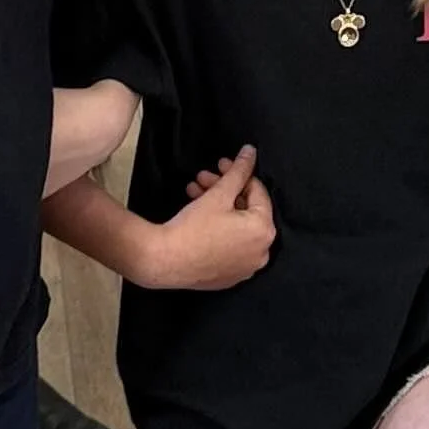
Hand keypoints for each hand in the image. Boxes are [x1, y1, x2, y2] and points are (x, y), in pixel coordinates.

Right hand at [156, 148, 275, 286]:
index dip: (238, 174)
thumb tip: (251, 152)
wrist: (165, 261)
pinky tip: (198, 213)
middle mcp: (261, 252)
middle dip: (224, 189)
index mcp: (264, 231)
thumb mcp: (219, 194)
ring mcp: (246, 267)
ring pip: (236, 226)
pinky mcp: (230, 276)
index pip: (258, 192)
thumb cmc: (194, 227)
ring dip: (217, 205)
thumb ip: (239, 171)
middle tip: (204, 177)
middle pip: (246, 209)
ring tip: (194, 191)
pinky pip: (229, 245)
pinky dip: (218, 228)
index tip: (221, 164)